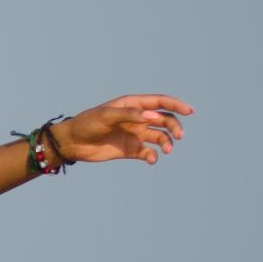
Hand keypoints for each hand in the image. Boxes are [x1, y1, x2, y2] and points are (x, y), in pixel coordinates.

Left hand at [55, 95, 192, 165]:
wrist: (72, 143)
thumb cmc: (87, 124)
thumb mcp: (106, 116)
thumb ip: (130, 115)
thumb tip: (153, 116)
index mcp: (133, 105)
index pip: (160, 102)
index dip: (177, 105)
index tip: (190, 111)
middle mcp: (137, 119)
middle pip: (165, 120)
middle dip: (175, 126)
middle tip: (179, 136)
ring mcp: (135, 134)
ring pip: (160, 137)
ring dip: (167, 143)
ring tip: (166, 150)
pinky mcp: (130, 150)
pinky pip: (148, 152)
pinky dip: (153, 156)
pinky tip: (151, 159)